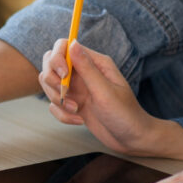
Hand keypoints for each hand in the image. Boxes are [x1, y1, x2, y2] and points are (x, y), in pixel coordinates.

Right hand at [39, 39, 182, 159]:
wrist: (132, 139)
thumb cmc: (125, 114)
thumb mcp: (104, 91)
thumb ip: (86, 68)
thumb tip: (72, 43)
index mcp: (95, 63)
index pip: (64, 46)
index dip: (57, 58)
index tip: (63, 75)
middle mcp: (84, 72)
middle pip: (51, 65)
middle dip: (53, 81)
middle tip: (65, 95)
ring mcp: (77, 88)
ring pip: (50, 85)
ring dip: (58, 100)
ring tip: (77, 110)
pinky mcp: (73, 103)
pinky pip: (54, 104)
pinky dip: (62, 114)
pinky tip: (79, 120)